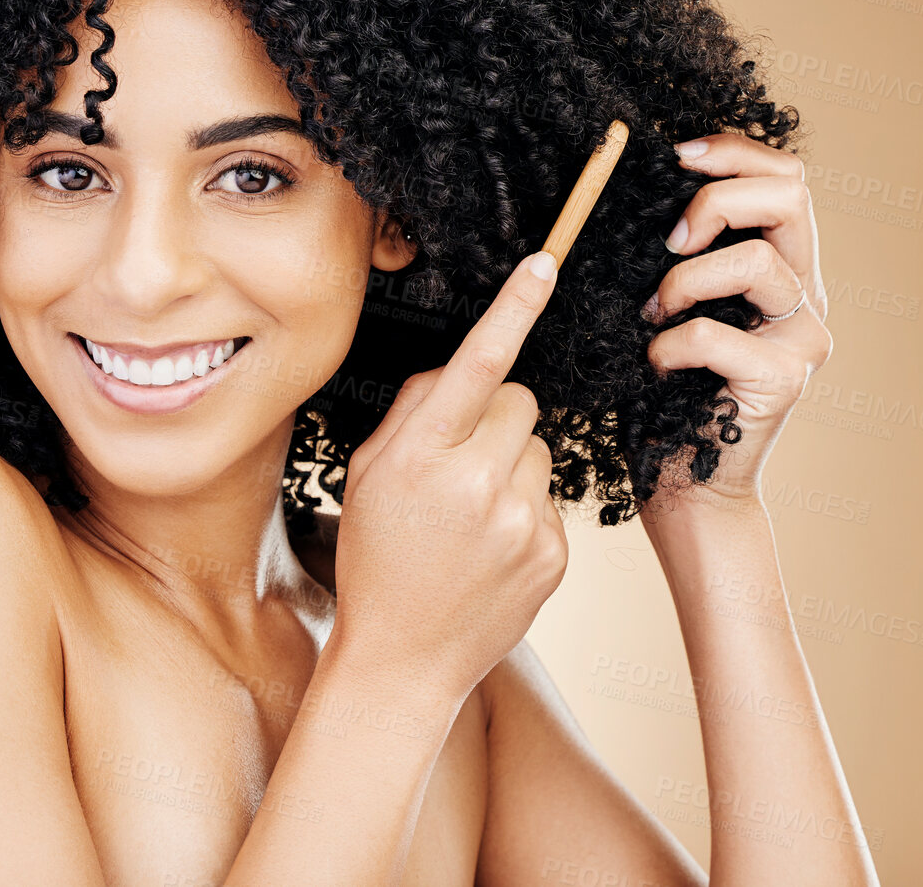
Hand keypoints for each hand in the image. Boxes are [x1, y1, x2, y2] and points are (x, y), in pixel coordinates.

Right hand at [330, 250, 568, 706]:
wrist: (403, 658)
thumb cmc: (377, 558)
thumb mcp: (369, 474)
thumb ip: (413, 412)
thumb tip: (458, 370)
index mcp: (421, 455)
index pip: (477, 362)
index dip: (513, 307)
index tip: (543, 265)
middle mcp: (475, 482)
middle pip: (520, 399)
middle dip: (496, 414)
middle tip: (462, 459)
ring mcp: (521, 521)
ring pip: (539, 447)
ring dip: (512, 463)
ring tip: (474, 514)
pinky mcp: (554, 553)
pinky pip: (550, 496)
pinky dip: (525, 508)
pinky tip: (493, 545)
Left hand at [640, 133, 833, 506]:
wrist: (684, 483)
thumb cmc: (663, 392)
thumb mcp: (667, 302)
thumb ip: (676, 251)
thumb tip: (634, 186)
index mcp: (782, 266)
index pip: (785, 176)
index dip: (733, 152)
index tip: (675, 157)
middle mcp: (805, 295)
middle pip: (792, 194)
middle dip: (717, 200)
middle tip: (669, 241)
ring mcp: (803, 338)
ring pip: (759, 260)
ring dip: (685, 279)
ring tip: (653, 312)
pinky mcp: (783, 380)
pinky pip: (719, 335)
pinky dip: (672, 344)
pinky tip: (655, 367)